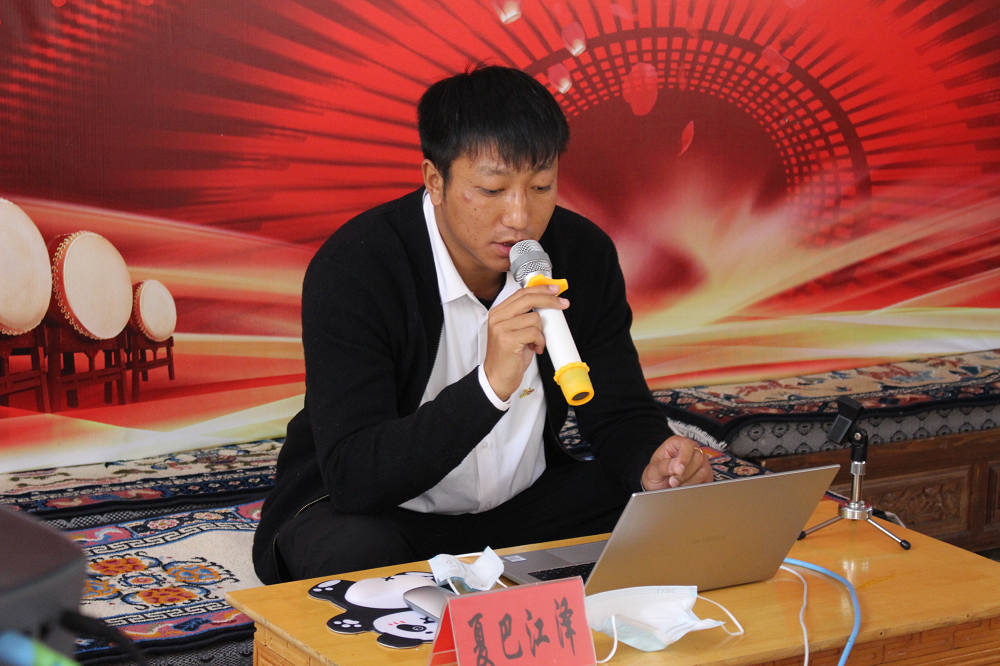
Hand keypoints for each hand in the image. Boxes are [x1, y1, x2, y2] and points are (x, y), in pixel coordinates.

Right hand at [483, 284, 567, 400]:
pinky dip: (540, 341)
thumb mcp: (515, 332)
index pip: (521, 294)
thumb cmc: (509, 356)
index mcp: (498, 312)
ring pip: (535, 318)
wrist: (497, 378)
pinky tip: (535, 348)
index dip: (540, 289)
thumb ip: (524, 317)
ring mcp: (501, 327)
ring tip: (536, 343)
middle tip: (563, 304)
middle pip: (528, 299)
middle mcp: (497, 317)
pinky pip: (535, 332)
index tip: (555, 290)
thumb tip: (546, 305)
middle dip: (550, 300)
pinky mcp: (508, 339)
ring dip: (541, 332)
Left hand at [641, 436, 713, 489]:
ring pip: (704, 470)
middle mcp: (691, 450)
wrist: (660, 488)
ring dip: (690, 482)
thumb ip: (663, 466)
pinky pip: (707, 480)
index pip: (687, 445)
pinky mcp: (706, 475)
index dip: (684, 457)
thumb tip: (676, 467)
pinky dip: (696, 487)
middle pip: (698, 457)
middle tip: (672, 482)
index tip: (678, 470)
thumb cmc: (656, 475)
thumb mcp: (653, 471)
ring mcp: (701, 462)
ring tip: (677, 486)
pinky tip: (685, 489)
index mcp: (676, 443)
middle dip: (685, 474)